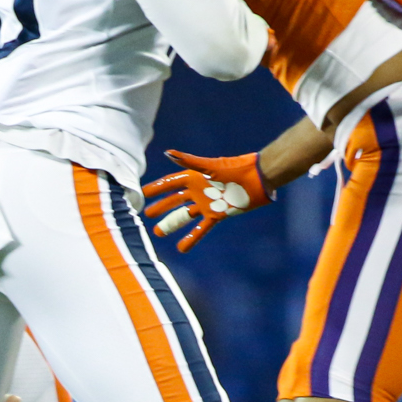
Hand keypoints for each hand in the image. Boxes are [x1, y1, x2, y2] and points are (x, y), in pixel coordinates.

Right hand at [142, 150, 273, 251]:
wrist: (258, 178)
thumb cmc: (236, 169)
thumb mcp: (210, 167)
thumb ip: (189, 161)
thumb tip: (168, 153)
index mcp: (195, 177)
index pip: (170, 183)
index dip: (157, 188)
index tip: (143, 193)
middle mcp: (198, 190)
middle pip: (175, 200)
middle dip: (161, 207)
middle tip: (147, 215)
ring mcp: (207, 203)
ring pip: (184, 215)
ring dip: (172, 223)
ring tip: (159, 232)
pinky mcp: (217, 214)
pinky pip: (201, 228)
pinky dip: (191, 237)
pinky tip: (181, 248)